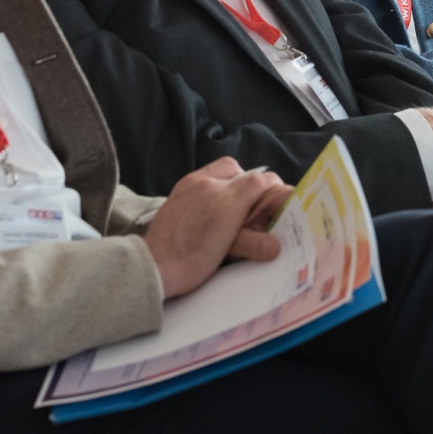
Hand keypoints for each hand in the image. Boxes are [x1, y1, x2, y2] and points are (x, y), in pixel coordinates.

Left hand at [143, 157, 290, 299]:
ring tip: (231, 204)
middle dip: (250, 183)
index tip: (275, 197)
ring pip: (222, 169)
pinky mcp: (180, 187)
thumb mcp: (228, 253)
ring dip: (232, 181)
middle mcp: (210, 185)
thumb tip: (276, 246)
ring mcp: (192, 183)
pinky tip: (212, 204)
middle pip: (241, 170)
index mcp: (226, 201)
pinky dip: (214, 183)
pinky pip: (205, 174)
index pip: (259, 180)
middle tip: (251, 204)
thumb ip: (254, 242)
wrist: (155, 264)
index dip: (271, 187)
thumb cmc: (191, 263)